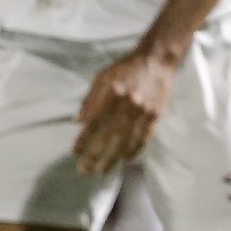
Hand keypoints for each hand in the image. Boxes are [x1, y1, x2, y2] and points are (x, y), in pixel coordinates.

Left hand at [72, 49, 174, 172]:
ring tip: (101, 170)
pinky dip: (133, 151)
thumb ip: (90, 99)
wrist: (156, 61)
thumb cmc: (124, 68)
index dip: (83, 139)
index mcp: (112, 93)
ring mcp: (143, 111)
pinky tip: (125, 160)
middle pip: (109, 136)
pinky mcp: (155, 115)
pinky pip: (143, 138)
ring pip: (126, 141)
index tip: (74, 152)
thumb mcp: (102, 77)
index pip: (94, 121)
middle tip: (84, 170)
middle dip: (95, 155)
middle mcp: (128, 104)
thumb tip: (78, 121)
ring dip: (113, 158)